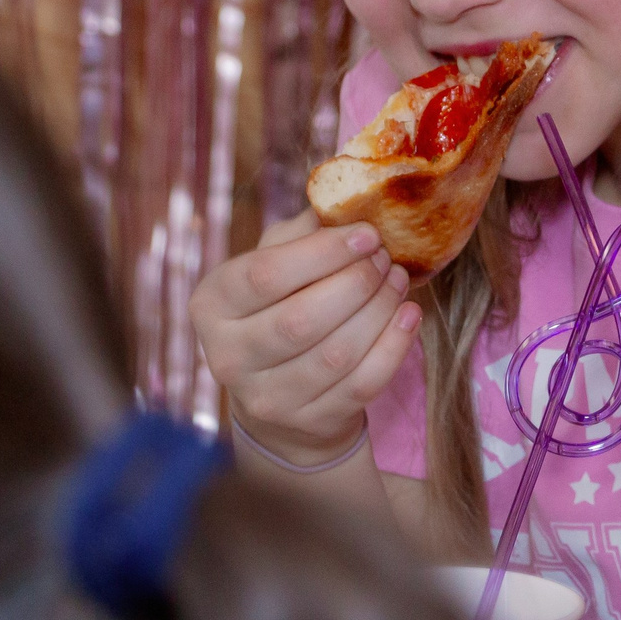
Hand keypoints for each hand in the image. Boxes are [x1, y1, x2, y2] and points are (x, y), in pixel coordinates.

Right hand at [189, 211, 422, 467]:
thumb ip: (306, 231)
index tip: (368, 234)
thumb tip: (349, 196)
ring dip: (380, 311)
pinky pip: (362, 385)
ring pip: (336, 354)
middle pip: (301, 319)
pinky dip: (394, 347)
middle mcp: (227, 357)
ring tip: (399, 281)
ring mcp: (267, 399)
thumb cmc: (282, 307)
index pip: (265, 274)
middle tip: (387, 259)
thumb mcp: (278, 263)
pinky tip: (408, 316)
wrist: (282, 396)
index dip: (324, 252)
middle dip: (357, 282)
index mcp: (212, 304)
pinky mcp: (308, 423)